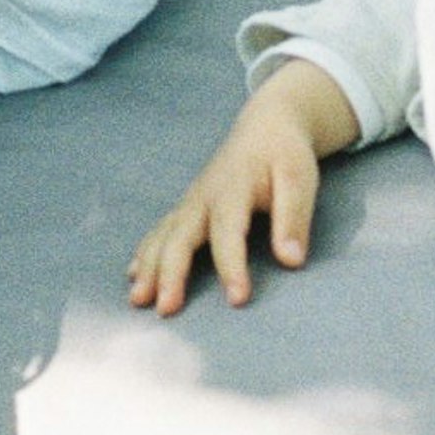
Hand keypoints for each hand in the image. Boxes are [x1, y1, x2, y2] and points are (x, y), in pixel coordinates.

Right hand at [130, 58, 364, 314]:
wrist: (266, 125)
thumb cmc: (284, 154)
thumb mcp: (300, 178)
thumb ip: (294, 218)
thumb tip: (291, 261)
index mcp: (233, 189)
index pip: (229, 233)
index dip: (232, 267)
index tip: (237, 299)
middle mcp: (204, 197)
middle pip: (180, 238)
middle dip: (171, 274)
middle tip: (167, 309)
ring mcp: (191, 202)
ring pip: (163, 236)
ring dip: (149, 268)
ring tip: (139, 299)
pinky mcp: (187, 207)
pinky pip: (160, 232)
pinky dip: (145, 254)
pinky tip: (134, 276)